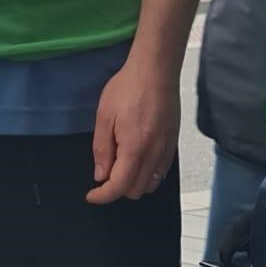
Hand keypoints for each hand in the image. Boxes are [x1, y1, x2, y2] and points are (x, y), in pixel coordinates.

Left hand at [87, 49, 178, 203]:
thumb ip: (102, 150)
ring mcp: (167, 150)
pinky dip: (148, 175)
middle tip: (105, 171)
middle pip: (135, 191)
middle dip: (117, 189)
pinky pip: (162, 172)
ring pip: (150, 185)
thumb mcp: (104, 116)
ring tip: (121, 165)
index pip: (119, 187)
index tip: (92, 195)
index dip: (102, 196)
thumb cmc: (129, 87)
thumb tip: (100, 175)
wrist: (156, 70)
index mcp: (134, 148)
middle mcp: (154, 154)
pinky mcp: (173, 143)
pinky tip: (138, 159)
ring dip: (134, 183)